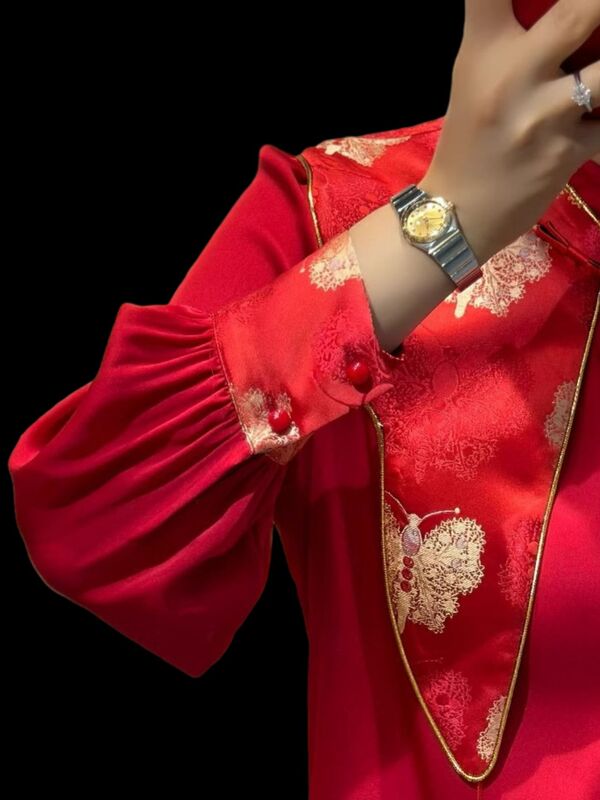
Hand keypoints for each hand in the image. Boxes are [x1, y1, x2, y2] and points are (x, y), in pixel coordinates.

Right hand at [418, 0, 599, 265]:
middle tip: (597, 18)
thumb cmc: (469, 139)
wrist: (459, 212)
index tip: (537, 0)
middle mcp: (512, 76)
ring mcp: (544, 116)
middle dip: (599, 8)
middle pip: (580, 12)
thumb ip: (508, 34)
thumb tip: (571, 11)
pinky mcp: (569, 150)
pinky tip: (594, 119)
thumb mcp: (474, 75)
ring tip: (597, 72)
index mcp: (483, 50)